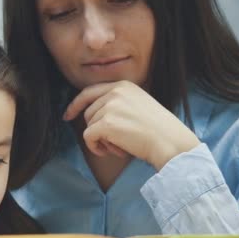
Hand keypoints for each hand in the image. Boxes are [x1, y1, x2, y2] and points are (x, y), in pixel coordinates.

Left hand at [62, 81, 199, 170]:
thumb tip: (91, 113)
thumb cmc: (158, 130)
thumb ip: (117, 103)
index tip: (68, 115)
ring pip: (88, 126)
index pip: (89, 92)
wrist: (170, 142)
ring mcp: (110, 107)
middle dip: (97, 130)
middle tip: (115, 142)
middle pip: (88, 113)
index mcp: (123, 86)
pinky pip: (88, 137)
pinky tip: (113, 152)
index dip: (76, 105)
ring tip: (121, 146)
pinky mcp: (106, 123)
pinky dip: (96, 148)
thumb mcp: (138, 105)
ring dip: (101, 140)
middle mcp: (115, 92)